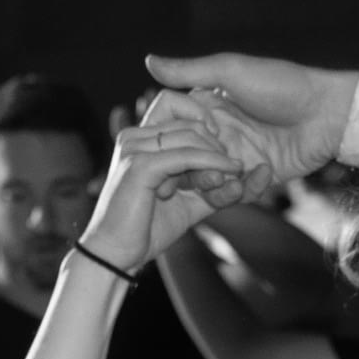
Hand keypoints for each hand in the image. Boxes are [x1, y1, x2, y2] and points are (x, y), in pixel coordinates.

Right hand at [78, 113, 256, 272]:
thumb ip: (212, 185)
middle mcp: (134, 137)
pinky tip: (229, 176)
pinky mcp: (140, 165)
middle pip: (189, 121)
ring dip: (218, 158)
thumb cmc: (148, 229)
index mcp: (140, 139)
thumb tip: (242, 172)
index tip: (223, 146)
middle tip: (232, 171)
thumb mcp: (188, 201)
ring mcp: (134, 148)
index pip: (174, 103)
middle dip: (216, 145)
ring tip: (232, 177)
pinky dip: (213, 163)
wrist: (116, 255)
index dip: (204, 116)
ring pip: (191, 136)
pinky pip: (187, 155)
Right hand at [142, 51, 358, 202]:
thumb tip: (147, 62)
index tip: (183, 140)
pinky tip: (265, 172)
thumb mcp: (231, 71)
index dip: (170, 140)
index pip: (170, 130)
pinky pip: (237, 195)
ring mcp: (235, 158)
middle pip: (183, 162)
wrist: (328, 114)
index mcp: (205, 108)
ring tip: (235, 173)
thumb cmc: (282, 85)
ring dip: (216, 184)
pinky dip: (246, 190)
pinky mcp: (256, 178)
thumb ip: (189, 71)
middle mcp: (216, 135)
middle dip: (191, 169)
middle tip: (210, 165)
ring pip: (206, 184)